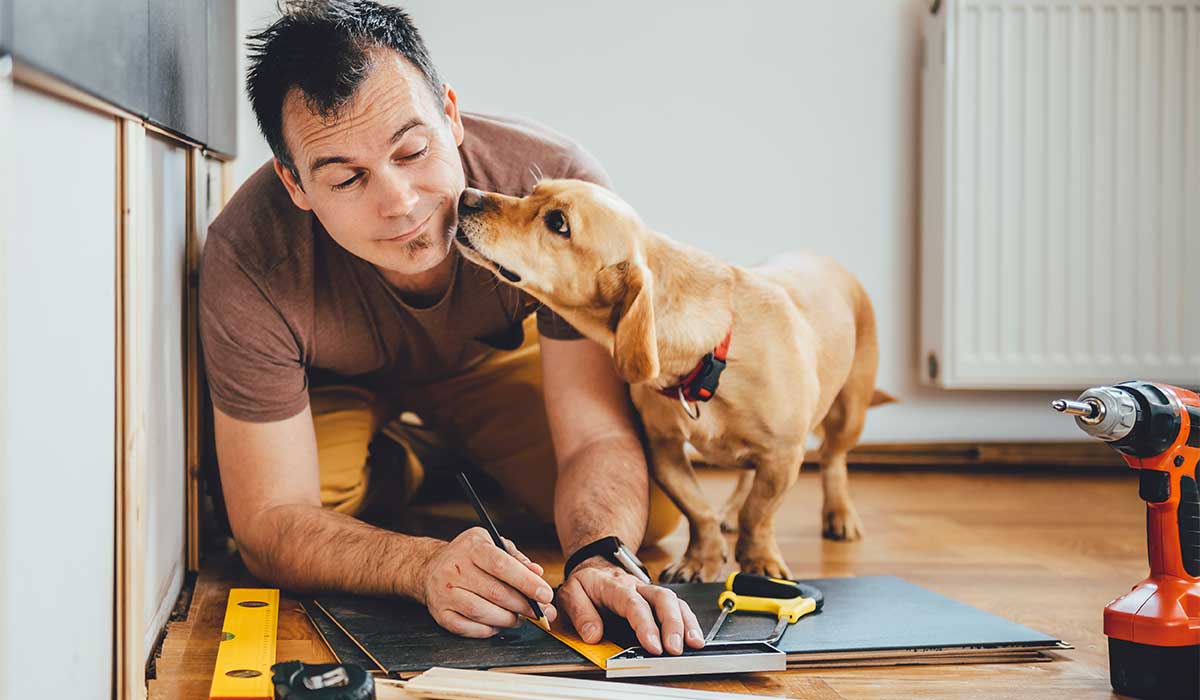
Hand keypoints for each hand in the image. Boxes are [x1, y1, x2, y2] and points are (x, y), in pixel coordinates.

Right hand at [416, 527, 556, 637]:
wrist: (429, 567)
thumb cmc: (468, 556)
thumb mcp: (492, 544)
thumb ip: (516, 558)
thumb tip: (537, 573)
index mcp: (472, 547)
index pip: (502, 565)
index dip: (526, 582)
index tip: (545, 595)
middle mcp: (455, 568)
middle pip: (495, 592)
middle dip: (524, 606)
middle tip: (540, 612)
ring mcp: (445, 592)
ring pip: (482, 612)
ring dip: (508, 619)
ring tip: (520, 618)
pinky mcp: (440, 613)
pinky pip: (468, 628)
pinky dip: (488, 630)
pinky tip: (499, 624)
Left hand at [556, 558, 704, 654]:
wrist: (595, 568)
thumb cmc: (585, 584)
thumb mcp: (570, 594)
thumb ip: (580, 614)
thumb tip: (593, 634)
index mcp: (615, 585)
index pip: (633, 603)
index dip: (645, 625)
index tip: (653, 645)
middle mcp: (637, 586)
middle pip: (662, 598)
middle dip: (672, 624)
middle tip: (674, 648)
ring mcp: (650, 591)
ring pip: (674, 601)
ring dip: (685, 623)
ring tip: (693, 644)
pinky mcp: (657, 599)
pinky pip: (678, 606)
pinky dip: (689, 622)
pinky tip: (695, 637)